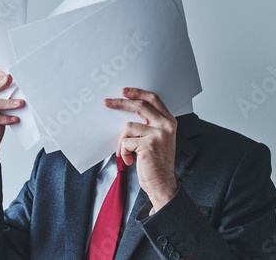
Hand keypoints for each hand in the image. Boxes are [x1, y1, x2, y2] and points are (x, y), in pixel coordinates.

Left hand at [104, 87, 177, 211]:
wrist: (162, 184)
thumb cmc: (157, 163)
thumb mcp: (160, 139)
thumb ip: (151, 124)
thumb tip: (128, 112)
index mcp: (169, 122)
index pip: (153, 100)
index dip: (137, 93)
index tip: (124, 91)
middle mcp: (166, 126)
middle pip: (139, 106)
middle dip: (120, 103)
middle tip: (106, 102)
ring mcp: (158, 135)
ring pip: (128, 127)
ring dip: (122, 141)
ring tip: (127, 153)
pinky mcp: (148, 145)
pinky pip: (125, 142)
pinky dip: (123, 152)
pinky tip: (130, 161)